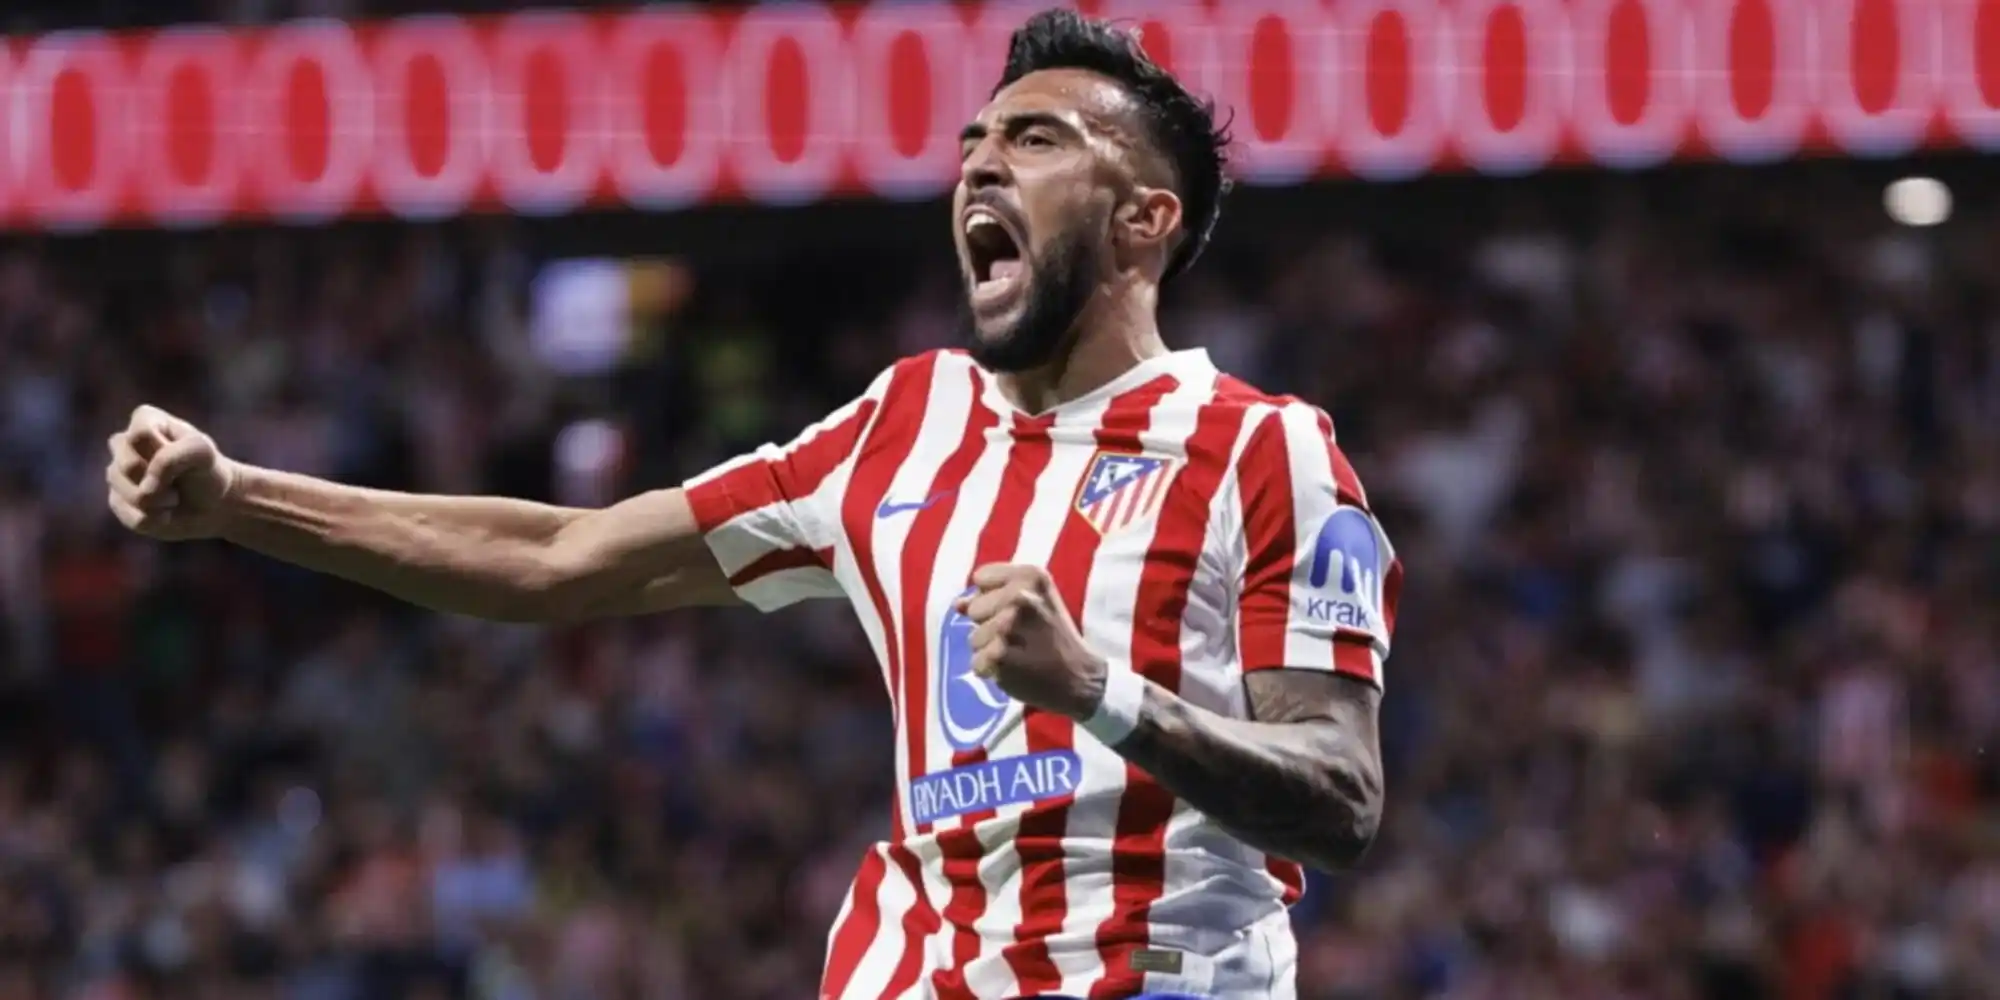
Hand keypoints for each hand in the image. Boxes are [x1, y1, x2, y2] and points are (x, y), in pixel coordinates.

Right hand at [105, 405, 239, 541]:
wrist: (213, 503)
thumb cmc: (207, 470)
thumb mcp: (202, 453)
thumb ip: (171, 458)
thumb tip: (144, 489)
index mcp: (144, 420)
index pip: (139, 435)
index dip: (165, 454)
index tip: (184, 458)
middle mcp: (123, 443)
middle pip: (128, 466)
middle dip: (162, 481)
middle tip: (179, 480)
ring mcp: (116, 473)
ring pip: (130, 495)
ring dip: (162, 502)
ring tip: (175, 496)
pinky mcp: (117, 502)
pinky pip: (133, 518)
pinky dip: (157, 519)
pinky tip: (165, 512)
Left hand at [957, 563, 1108, 721]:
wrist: (1081, 677)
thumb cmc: (1054, 636)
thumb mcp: (1036, 603)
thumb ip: (995, 595)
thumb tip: (957, 603)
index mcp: (1031, 575)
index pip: (980, 578)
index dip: (993, 597)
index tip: (1016, 611)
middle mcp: (1020, 596)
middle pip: (974, 609)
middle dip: (990, 625)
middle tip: (1021, 637)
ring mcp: (1008, 625)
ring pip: (973, 638)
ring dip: (991, 651)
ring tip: (1020, 654)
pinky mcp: (1000, 654)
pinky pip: (977, 662)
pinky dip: (992, 671)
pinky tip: (1016, 670)